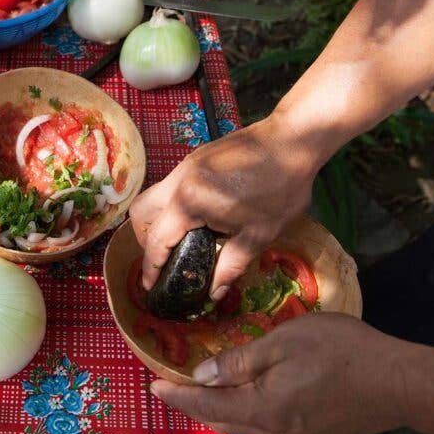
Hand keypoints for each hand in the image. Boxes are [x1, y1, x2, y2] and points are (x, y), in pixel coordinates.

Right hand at [130, 116, 317, 297]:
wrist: (292, 140)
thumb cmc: (280, 189)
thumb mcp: (259, 234)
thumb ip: (232, 265)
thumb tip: (215, 293)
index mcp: (190, 203)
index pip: (158, 240)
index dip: (151, 266)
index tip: (150, 285)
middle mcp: (178, 181)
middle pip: (140, 212)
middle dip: (145, 238)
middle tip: (164, 257)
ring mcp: (185, 166)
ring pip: (154, 195)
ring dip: (159, 220)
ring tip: (182, 238)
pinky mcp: (195, 158)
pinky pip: (171, 185)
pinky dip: (174, 204)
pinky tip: (201, 214)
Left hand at [150, 313, 412, 433]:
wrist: (400, 382)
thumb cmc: (340, 352)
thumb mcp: (283, 343)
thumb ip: (240, 361)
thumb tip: (203, 375)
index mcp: (263, 408)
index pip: (207, 404)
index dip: (178, 395)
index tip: (153, 385)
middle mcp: (276, 430)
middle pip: (222, 420)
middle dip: (193, 405)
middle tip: (171, 388)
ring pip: (245, 425)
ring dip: (219, 410)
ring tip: (201, 393)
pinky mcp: (316, 433)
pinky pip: (267, 425)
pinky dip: (246, 412)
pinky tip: (246, 399)